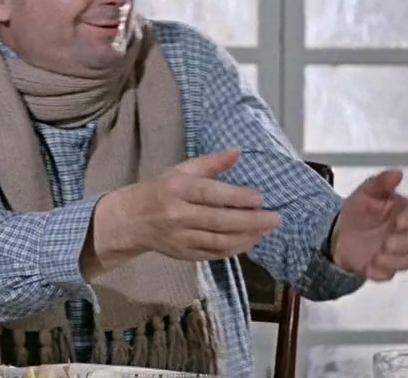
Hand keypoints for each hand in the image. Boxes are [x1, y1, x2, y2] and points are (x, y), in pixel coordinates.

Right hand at [116, 149, 279, 260]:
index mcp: (176, 189)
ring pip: (219, 241)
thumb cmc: (160, 190)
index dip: (236, 197)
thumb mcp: (180, 170)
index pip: (210, 194)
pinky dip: (235, 249)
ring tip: (266, 229)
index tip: (260, 198)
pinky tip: (250, 240)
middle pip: (219, 221)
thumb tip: (238, 153)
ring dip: (247, 236)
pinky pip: (215, 254)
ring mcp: (180, 238)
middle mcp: (177, 215)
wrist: (132, 220)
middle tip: (275, 218)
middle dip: (250, 221)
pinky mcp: (184, 254)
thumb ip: (210, 163)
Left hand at [332, 169, 407, 280]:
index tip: (399, 222)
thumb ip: (381, 183)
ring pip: (405, 261)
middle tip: (387, 243)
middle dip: (403, 243)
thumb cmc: (358, 208)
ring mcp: (395, 252)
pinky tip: (369, 267)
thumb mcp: (365, 192)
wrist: (338, 231)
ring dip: (393, 260)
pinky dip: (380, 272)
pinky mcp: (383, 267)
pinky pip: (388, 274)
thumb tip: (397, 172)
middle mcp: (404, 233)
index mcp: (402, 212)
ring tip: (377, 256)